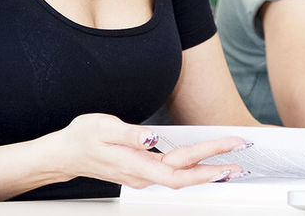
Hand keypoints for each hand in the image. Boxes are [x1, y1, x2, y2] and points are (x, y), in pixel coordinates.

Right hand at [47, 113, 248, 188]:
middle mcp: (142, 176)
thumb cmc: (82, 137)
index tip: (227, 154)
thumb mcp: (104, 127)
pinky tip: (202, 164)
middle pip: (185, 177)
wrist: (64, 153)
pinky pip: (172, 174)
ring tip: (229, 165)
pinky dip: (191, 169)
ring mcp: (141, 176)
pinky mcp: (141, 172)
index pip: (178, 169)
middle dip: (215, 169)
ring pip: (180, 178)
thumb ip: (131, 134)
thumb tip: (153, 138)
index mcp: (135, 165)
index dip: (205, 165)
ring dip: (205, 171)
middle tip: (240, 162)